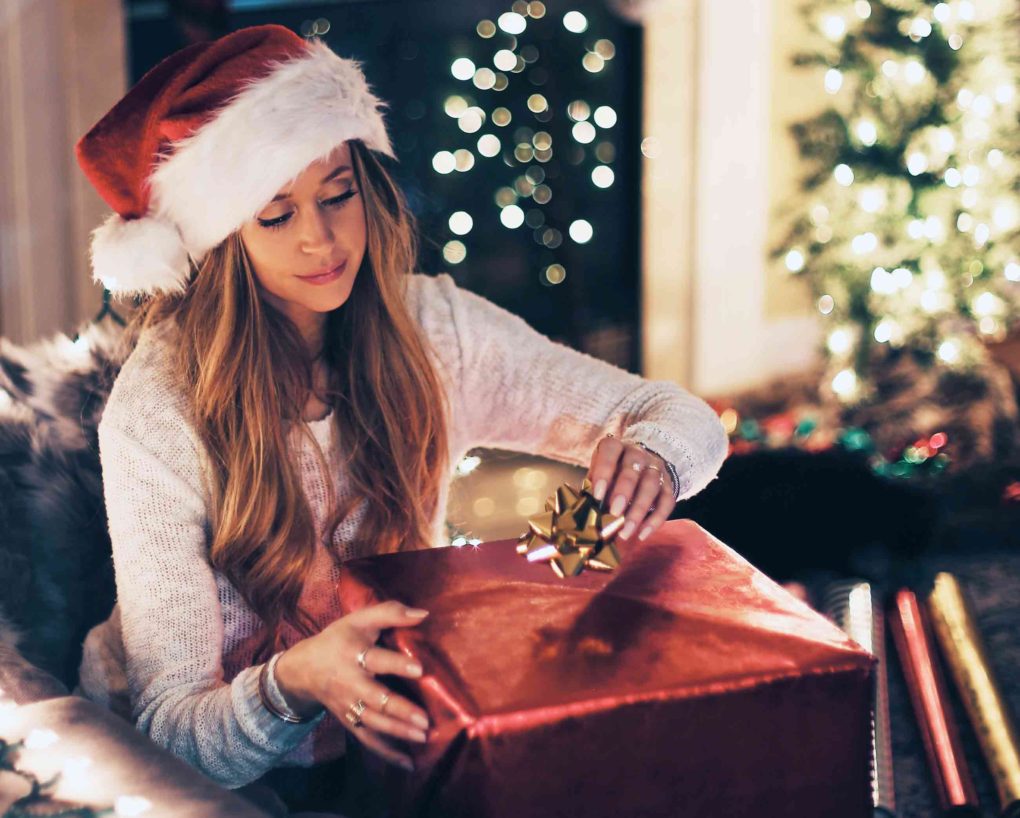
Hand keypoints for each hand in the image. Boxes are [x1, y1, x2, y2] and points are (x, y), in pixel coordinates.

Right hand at [274, 601, 430, 770]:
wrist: (304, 669)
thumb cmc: (339, 639)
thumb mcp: (359, 619)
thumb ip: (391, 612)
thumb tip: (425, 614)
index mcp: (353, 654)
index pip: (376, 659)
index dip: (396, 664)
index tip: (419, 669)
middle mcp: (350, 683)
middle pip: (375, 699)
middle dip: (399, 710)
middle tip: (424, 719)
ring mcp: (349, 706)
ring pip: (373, 722)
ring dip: (398, 732)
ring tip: (423, 737)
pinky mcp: (349, 721)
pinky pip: (368, 740)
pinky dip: (387, 753)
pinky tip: (409, 763)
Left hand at [586, 435, 676, 543]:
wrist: (640, 465)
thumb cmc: (611, 473)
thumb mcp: (598, 474)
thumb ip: (592, 489)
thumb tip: (584, 514)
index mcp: (616, 447)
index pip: (611, 451)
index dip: (603, 471)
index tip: (597, 494)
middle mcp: (638, 453)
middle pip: (633, 470)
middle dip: (623, 492)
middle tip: (613, 513)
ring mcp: (655, 468)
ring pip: (651, 486)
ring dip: (638, 510)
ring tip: (625, 531)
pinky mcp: (668, 484)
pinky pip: (667, 501)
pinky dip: (656, 519)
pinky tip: (642, 534)